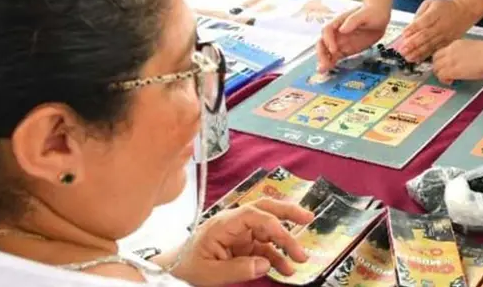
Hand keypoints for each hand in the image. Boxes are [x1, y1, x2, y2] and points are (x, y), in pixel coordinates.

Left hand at [172, 199, 312, 286]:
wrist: (173, 270)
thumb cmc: (187, 267)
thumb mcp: (210, 273)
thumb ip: (238, 269)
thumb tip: (265, 265)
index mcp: (223, 223)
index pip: (254, 215)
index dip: (274, 224)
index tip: (288, 240)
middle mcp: (234, 223)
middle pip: (265, 209)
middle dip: (288, 212)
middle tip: (309, 218)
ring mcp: (240, 233)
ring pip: (268, 229)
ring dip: (285, 242)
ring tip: (300, 257)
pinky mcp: (243, 245)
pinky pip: (264, 247)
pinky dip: (276, 256)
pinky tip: (286, 268)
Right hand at [317, 4, 389, 71]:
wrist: (379, 17)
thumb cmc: (371, 12)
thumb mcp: (365, 14)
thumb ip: (353, 20)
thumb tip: (342, 29)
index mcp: (339, 22)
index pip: (327, 31)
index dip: (328, 40)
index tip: (333, 49)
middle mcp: (337, 32)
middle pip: (323, 42)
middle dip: (322, 53)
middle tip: (325, 64)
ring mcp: (341, 41)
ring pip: (328, 52)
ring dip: (324, 60)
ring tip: (323, 70)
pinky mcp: (346, 49)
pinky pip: (336, 57)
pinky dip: (332, 63)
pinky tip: (329, 70)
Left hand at [395, 0, 479, 63]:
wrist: (464, 11)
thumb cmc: (445, 7)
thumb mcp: (430, 3)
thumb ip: (420, 14)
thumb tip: (410, 27)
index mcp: (436, 13)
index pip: (423, 22)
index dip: (413, 28)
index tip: (404, 34)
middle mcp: (441, 25)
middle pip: (425, 36)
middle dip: (412, 44)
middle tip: (402, 50)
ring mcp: (445, 35)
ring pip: (430, 45)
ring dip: (418, 52)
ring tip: (408, 57)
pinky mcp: (448, 42)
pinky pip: (436, 50)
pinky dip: (426, 55)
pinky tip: (418, 59)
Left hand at [433, 39, 482, 84]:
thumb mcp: (474, 49)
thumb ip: (466, 54)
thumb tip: (467, 62)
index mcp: (457, 44)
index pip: (442, 52)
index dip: (442, 60)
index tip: (446, 66)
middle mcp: (451, 51)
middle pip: (435, 59)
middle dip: (438, 67)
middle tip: (445, 73)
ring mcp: (450, 60)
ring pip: (435, 68)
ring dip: (440, 74)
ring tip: (449, 79)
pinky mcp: (452, 70)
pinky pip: (440, 76)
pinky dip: (444, 80)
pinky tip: (451, 81)